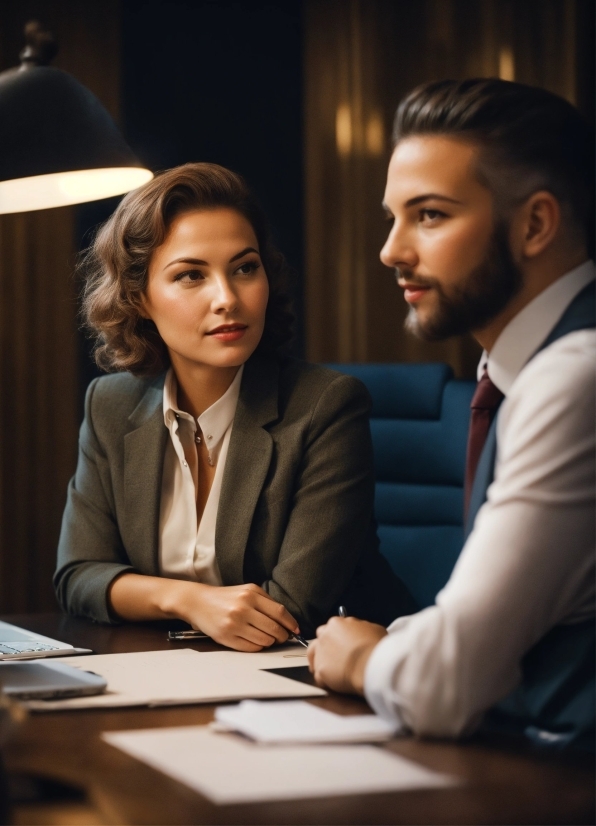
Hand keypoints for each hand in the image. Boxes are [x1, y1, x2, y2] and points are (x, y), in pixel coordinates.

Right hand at [180, 582, 299, 651]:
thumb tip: (286, 620)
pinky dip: (258, 646)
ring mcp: (234, 623)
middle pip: (274, 628)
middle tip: (283, 637)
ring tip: (268, 638)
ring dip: (270, 642)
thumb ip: (266, 601)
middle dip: (282, 636)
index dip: (291, 623)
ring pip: (264, 640)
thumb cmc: (225, 597)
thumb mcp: (246, 591)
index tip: (296, 630)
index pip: (279, 612)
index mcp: (251, 594)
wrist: (198, 602)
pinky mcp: (226, 637)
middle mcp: (243, 608)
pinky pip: (251, 647)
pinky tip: (256, 641)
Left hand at [307, 617, 386, 693]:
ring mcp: (320, 653)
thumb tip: (361, 631)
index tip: (343, 642)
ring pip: (313, 655)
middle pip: (319, 638)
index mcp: (336, 623)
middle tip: (335, 655)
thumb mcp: (373, 628)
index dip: (338, 635)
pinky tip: (332, 683)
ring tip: (327, 669)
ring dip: (318, 660)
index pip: (332, 627)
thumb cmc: (375, 647)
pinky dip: (325, 680)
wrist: (371, 664)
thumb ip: (361, 627)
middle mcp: (324, 636)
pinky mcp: (320, 670)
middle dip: (326, 645)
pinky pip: (319, 676)